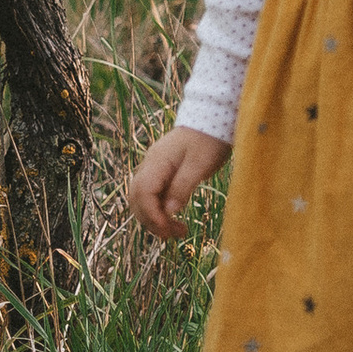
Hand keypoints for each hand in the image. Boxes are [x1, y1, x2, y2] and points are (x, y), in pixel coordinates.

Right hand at [127, 125, 230, 239]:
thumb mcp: (200, 165)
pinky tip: (174, 216)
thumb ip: (183, 187)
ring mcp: (155, 167)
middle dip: (151, 220)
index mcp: (157, 162)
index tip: (169, 229)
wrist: (214, 116)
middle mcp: (151, 164)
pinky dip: (159, 208)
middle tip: (173, 235)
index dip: (153, 215)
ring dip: (154, 217)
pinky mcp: (164, 170)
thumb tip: (169, 211)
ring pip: (143, 198)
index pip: (143, 194)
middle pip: (138, 199)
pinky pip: (153, 193)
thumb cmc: (210, 139)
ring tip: (175, 231)